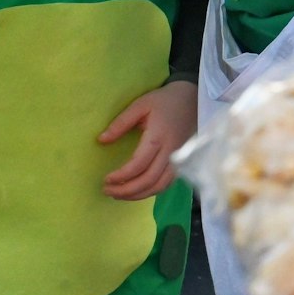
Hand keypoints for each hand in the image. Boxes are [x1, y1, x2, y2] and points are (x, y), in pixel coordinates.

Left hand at [99, 81, 197, 200]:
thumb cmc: (164, 101)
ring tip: (119, 195)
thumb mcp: (140, 105)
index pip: (138, 165)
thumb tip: (101, 140)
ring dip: (138, 195)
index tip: (106, 179)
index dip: (121, 176)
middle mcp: (170, 152)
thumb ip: (121, 123)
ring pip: (159, 186)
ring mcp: (178, 159)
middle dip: (127, 191)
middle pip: (149, 180)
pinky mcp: (182, 162)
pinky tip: (138, 191)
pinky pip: (167, 183)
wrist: (192, 99)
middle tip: (108, 191)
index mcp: (158, 137)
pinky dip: (151, 191)